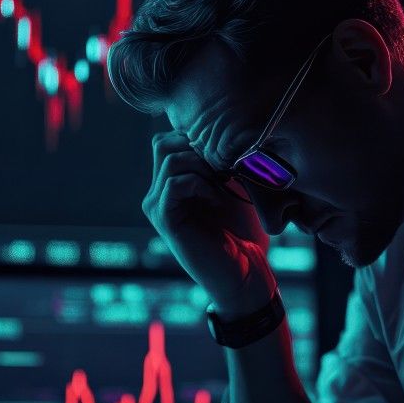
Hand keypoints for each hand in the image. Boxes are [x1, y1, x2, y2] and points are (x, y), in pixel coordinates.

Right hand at [142, 131, 275, 316]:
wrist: (245, 273)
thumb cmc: (244, 233)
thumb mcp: (234, 186)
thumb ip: (220, 161)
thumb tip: (225, 129)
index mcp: (170, 184)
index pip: (170, 138)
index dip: (199, 139)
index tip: (228, 157)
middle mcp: (158, 193)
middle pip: (163, 142)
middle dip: (197, 147)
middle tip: (224, 168)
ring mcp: (158, 206)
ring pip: (168, 158)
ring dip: (202, 164)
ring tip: (222, 184)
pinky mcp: (165, 220)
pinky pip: (174, 182)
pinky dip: (200, 183)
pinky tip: (216, 199)